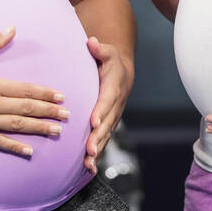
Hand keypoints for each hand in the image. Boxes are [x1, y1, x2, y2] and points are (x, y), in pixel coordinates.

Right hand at [0, 26, 69, 156]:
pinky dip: (14, 147)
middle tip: (68, 115)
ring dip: (38, 128)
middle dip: (49, 112)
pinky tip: (29, 150)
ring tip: (56, 131)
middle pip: (25, 109)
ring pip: (15, 126)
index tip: (61, 97)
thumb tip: (12, 28)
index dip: (45, 93)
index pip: (25, 89)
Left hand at [83, 35, 131, 173]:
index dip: (101, 111)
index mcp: (113, 87)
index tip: (94, 122)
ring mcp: (113, 117)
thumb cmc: (109, 62)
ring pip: (106, 135)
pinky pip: (103, 140)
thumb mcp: (106, 52)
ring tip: (88, 164)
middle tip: (89, 151)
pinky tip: (88, 168)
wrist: (122, 74)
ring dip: (97, 150)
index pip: (107, 100)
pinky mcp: (108, 125)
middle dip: (98, 137)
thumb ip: (99, 49)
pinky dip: (97, 154)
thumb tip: (91, 42)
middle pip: (106, 123)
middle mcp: (115, 105)